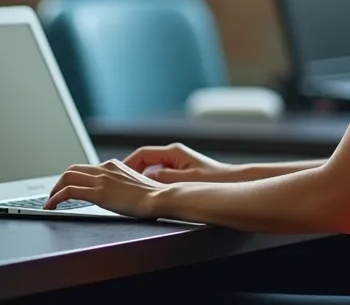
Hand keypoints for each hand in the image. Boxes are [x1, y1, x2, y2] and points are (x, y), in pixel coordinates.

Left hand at [45, 159, 165, 216]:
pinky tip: (51, 206)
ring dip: (54, 189)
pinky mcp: (98, 192)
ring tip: (50, 202)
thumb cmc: (154, 196)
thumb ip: (123, 185)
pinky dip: (56, 198)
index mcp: (114, 165)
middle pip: (72, 169)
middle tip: (54, 195)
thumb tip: (118, 194)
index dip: (74, 178)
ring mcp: (101, 179)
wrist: (160, 197)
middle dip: (60, 182)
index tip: (68, 188)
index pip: (87, 168)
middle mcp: (105, 168)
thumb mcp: (136, 185)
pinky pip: (69, 191)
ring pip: (67, 177)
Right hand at [122, 142, 239, 183]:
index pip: (141, 154)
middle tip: (121, 186)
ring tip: (133, 193)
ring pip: (151, 171)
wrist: (232, 182)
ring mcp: (176, 163)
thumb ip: (165, 178)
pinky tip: (151, 197)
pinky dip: (153, 185)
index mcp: (173, 152)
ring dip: (143, 180)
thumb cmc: (212, 179)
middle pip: (144, 161)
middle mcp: (173, 155)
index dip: (127, 164)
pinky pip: (160, 177)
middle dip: (132, 173)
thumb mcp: (186, 180)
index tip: (118, 176)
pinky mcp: (180, 173)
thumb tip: (146, 179)